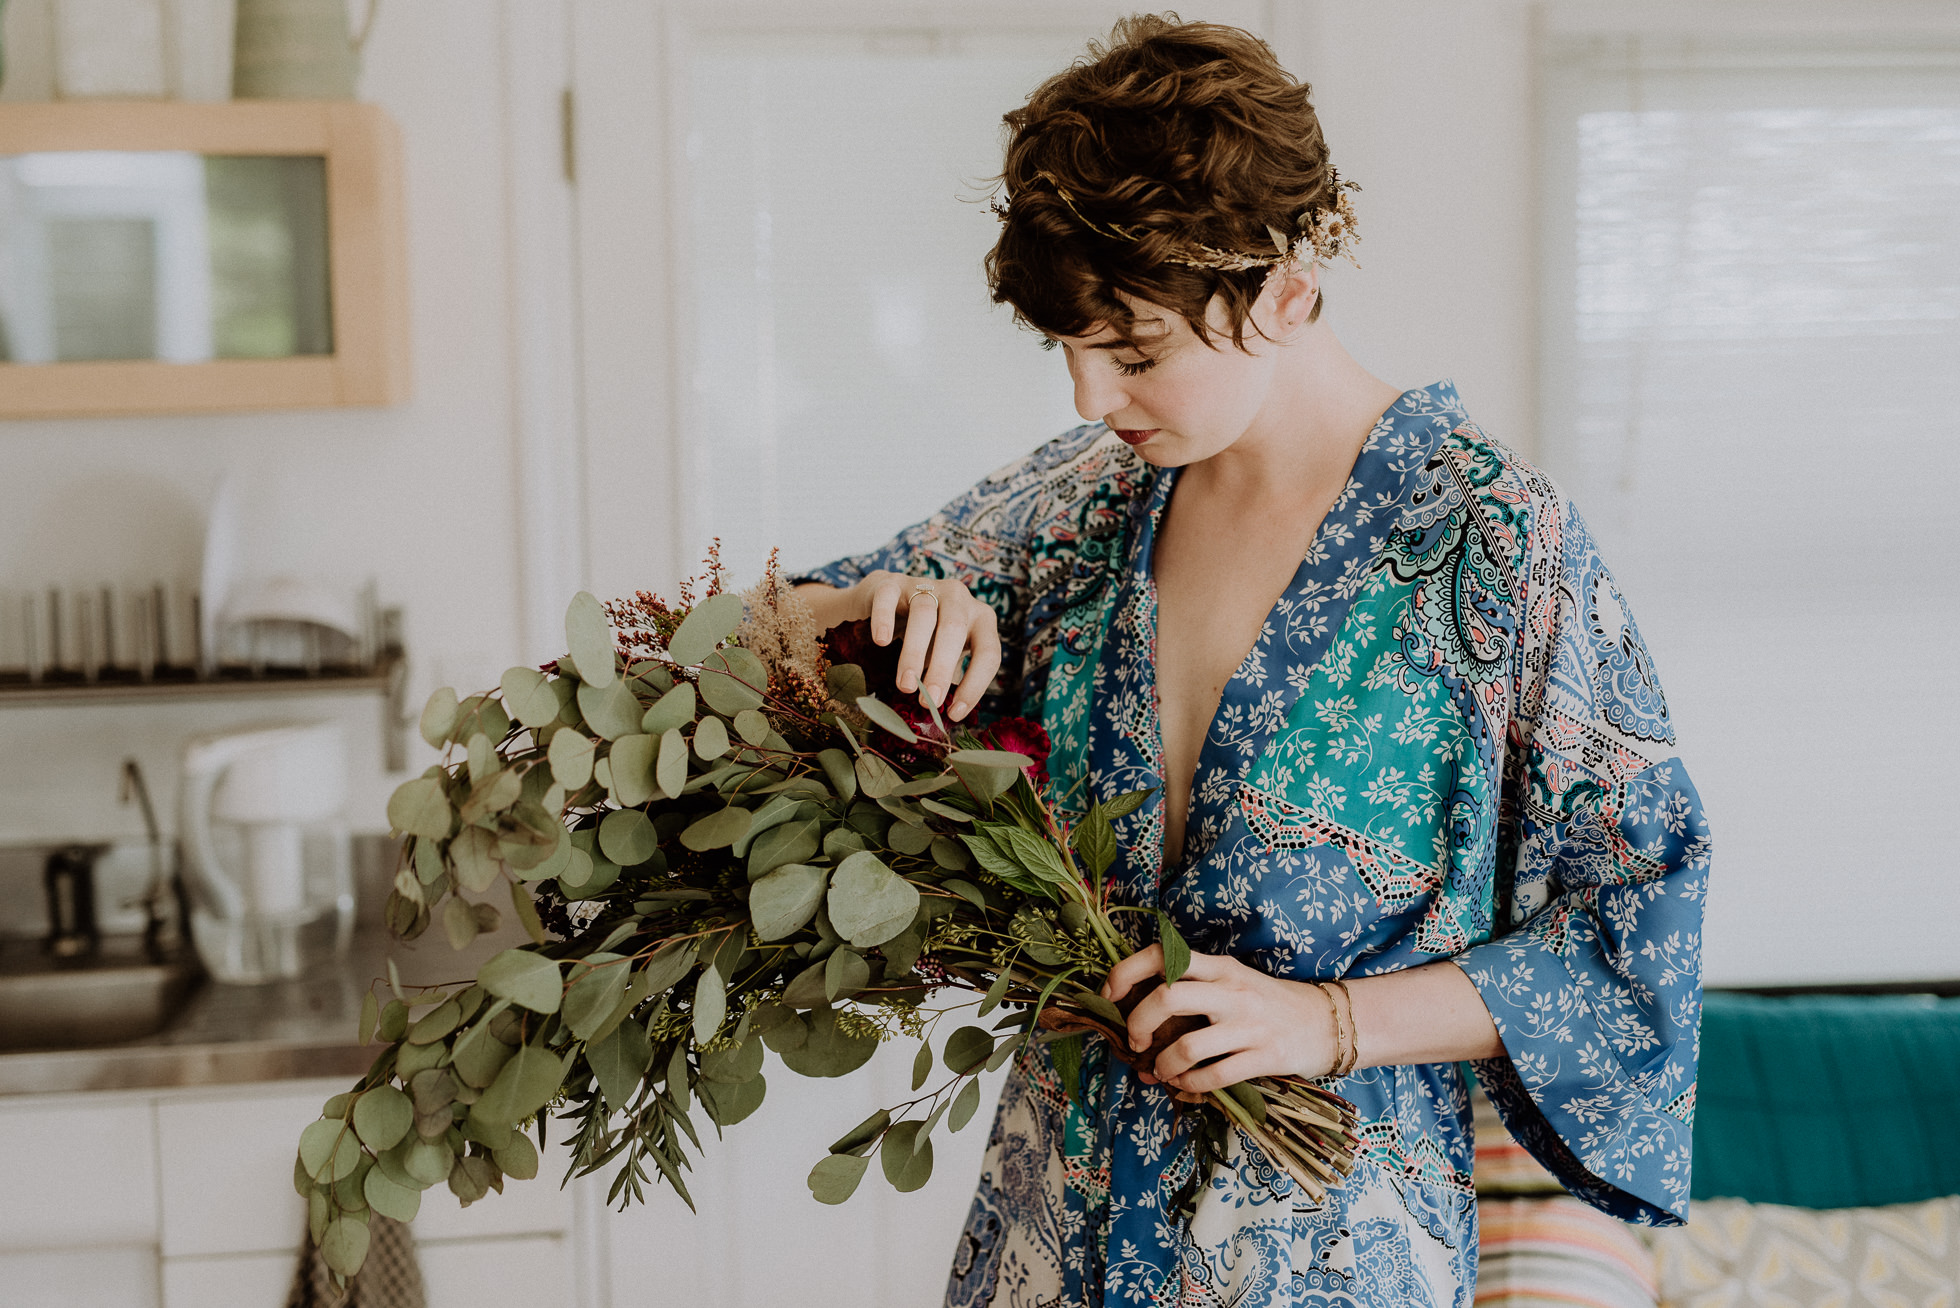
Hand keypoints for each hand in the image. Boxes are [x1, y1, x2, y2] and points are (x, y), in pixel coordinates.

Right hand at [797, 572, 1001, 721]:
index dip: (975, 685)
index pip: (988, 652)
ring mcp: (925, 585)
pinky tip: (881, 642)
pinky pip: (889, 597)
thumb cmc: (923, 639)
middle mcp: (958, 597)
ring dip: (914, 652)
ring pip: (924, 614)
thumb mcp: (942, 657)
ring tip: (905, 684)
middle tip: (928, 701)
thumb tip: (944, 715)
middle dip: (942, 668)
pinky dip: (885, 619)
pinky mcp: (891, 582)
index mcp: (980, 619)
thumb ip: (947, 677)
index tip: (954, 714)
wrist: (882, 603)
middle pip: (954, 630)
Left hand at [1102, 944, 1337, 1099]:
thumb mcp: (1231, 980)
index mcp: (1219, 966)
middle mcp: (1231, 990)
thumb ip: (1192, 989)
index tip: (1111, 995)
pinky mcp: (1264, 1056)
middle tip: (1136, 1040)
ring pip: (1187, 1045)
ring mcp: (1248, 1024)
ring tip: (1161, 1070)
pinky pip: (1214, 1076)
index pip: (1162, 955)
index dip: (1125, 973)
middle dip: (1139, 1023)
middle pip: (1167, 997)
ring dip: (1163, 1065)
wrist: (1324, 1022)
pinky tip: (1186, 1086)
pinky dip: (1190, 1086)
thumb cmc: (1266, 1002)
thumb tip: (1139, 1018)